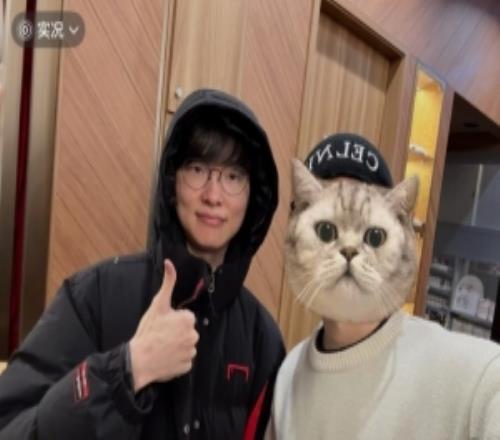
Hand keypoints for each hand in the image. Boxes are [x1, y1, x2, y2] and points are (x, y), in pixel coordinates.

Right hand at [129, 259, 198, 391]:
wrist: (138, 360)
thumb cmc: (148, 331)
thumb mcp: (157, 305)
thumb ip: (167, 283)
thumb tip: (169, 262)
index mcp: (188, 320)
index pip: (185, 317)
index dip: (173, 320)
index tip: (163, 325)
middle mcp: (194, 335)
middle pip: (187, 331)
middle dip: (177, 332)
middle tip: (161, 336)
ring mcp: (191, 352)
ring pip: (186, 345)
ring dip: (177, 346)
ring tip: (162, 347)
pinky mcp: (187, 366)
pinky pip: (184, 360)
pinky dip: (176, 359)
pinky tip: (165, 358)